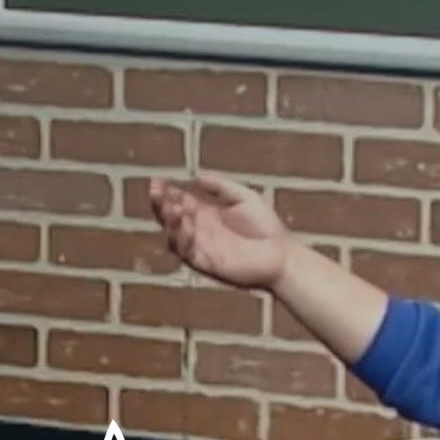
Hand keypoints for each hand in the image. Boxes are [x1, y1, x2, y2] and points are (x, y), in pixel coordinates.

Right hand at [149, 173, 290, 289]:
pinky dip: (183, 238)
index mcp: (205, 214)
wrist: (283, 255)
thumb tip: (195, 175)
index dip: (166, 193)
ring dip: (169, 221)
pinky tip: (187, 224)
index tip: (158, 182)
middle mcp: (199, 231)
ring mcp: (201, 248)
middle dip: (160, 205)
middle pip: (169, 218)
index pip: (177, 202)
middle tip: (157, 192)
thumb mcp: (243, 197)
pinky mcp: (206, 264)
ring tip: (172, 207)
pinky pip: (187, 252)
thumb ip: (220, 186)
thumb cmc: (266, 228)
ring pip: (173, 236)